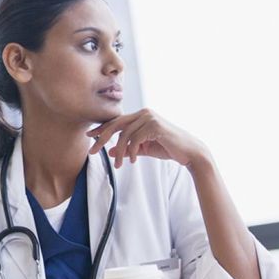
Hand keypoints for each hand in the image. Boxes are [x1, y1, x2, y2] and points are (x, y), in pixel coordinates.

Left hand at [86, 108, 207, 168]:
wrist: (189, 153)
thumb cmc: (167, 148)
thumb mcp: (144, 149)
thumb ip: (128, 149)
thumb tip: (111, 152)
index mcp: (140, 116)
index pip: (116, 121)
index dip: (102, 129)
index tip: (89, 136)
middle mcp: (144, 113)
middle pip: (116, 125)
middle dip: (102, 139)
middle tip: (92, 152)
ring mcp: (149, 117)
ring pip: (125, 134)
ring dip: (120, 152)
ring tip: (118, 165)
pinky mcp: (155, 125)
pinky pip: (135, 139)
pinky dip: (132, 151)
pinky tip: (134, 160)